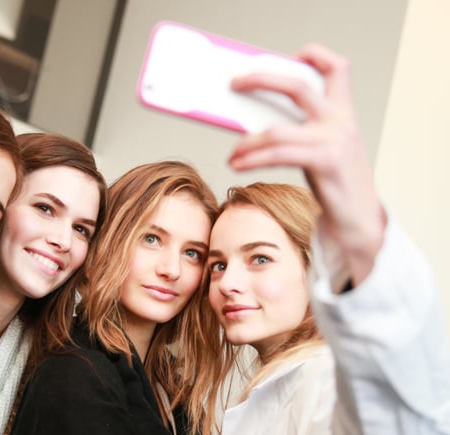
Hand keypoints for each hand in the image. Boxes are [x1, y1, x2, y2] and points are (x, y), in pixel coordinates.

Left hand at [228, 44, 385, 284]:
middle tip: (235, 83)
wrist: (358, 221)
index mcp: (342, 112)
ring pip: (277, 129)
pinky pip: (278, 155)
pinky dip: (253, 159)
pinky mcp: (326, 161)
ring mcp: (335, 140)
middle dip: (261, 79)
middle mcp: (341, 120)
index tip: (287, 59)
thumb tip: (251, 122)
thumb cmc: (333, 185)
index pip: (337, 68)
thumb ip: (299, 130)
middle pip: (297, 85)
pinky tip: (237, 164)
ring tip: (232, 153)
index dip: (314, 56)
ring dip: (247, 141)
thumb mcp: (321, 149)